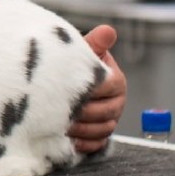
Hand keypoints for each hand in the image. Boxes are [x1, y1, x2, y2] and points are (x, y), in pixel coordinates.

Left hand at [69, 25, 126, 153]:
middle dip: (82, 113)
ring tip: (58, 126)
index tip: (65, 90)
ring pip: (102, 130)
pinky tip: (65, 140)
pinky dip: (82, 144)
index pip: (108, 86)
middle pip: (105, 112)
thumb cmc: (72, 65)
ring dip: (80, 130)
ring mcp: (110, 120)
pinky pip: (97, 144)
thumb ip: (94, 44)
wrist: (63, 81)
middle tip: (57, 113)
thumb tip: (107, 31)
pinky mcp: (100, 135)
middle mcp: (117, 101)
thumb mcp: (81, 52)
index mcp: (116, 81)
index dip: (88, 89)